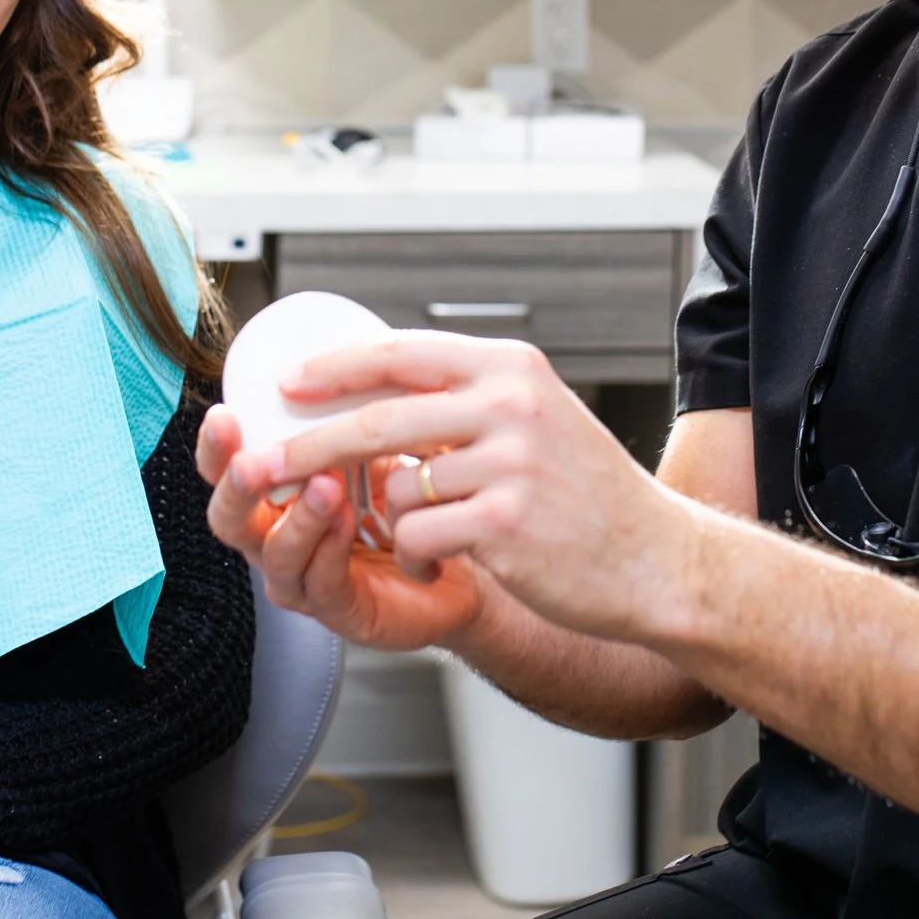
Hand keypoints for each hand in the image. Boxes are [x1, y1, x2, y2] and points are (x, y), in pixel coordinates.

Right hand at [199, 400, 481, 649]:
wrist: (465, 548)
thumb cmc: (412, 495)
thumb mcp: (376, 441)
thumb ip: (349, 411)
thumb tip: (338, 351)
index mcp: (277, 490)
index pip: (227, 469)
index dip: (215, 446)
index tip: (223, 413)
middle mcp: (278, 535)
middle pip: (229, 519)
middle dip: (237, 488)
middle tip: (253, 461)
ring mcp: (305, 577)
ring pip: (275, 554)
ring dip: (297, 517)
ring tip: (324, 486)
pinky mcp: (341, 610)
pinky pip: (322, 584)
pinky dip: (331, 552)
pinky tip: (348, 524)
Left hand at [227, 334, 691, 642]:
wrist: (656, 560)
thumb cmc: (589, 496)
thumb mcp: (536, 419)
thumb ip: (468, 401)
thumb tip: (381, 391)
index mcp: (511, 369)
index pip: (401, 352)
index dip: (335, 367)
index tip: (287, 382)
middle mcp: (509, 405)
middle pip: (378, 419)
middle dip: (309, 445)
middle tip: (263, 463)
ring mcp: (508, 463)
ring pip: (397, 489)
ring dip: (390, 522)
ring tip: (422, 538)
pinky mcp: (504, 523)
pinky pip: (416, 537)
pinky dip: (413, 557)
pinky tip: (438, 565)